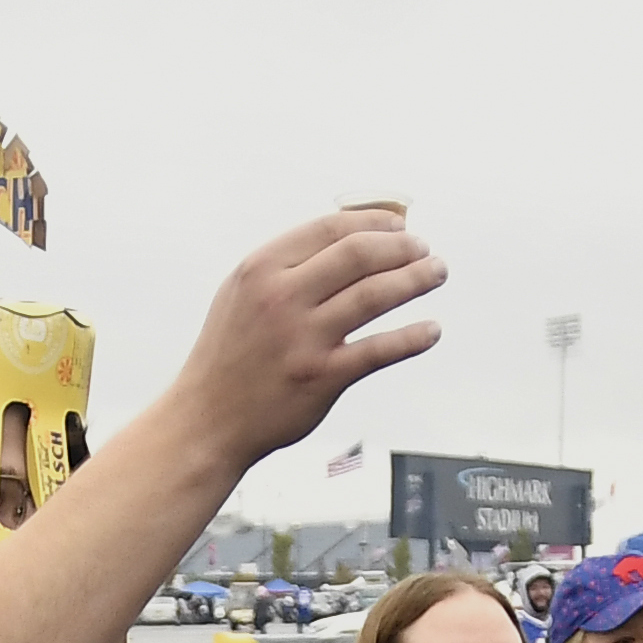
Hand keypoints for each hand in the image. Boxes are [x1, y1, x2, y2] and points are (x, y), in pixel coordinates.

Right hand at [161, 208, 446, 472]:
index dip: (374, 223)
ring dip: (415, 279)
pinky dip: (412, 337)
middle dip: (402, 247)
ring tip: (435, 273)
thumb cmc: (230, 356)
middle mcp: (282, 297)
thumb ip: (288, 265)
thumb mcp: (243, 293)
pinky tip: (431, 330)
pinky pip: (379, 349)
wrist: (207, 419)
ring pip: (375, 295)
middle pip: (359, 254)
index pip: (331, 229)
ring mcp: (303, 338)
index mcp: (262, 268)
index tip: (399, 227)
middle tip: (424, 249)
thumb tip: (349, 238)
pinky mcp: (321, 377)